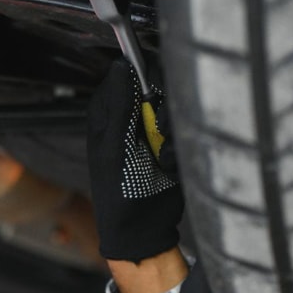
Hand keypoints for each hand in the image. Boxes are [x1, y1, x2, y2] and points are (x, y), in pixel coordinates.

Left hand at [85, 58, 182, 262]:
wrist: (143, 227)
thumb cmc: (118, 192)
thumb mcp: (114, 145)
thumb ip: (120, 104)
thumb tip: (121, 65)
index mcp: (109, 111)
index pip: (129, 72)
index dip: (145, 78)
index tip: (152, 94)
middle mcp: (131, 116)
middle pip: (157, 86)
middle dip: (162, 108)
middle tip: (158, 130)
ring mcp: (151, 129)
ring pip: (173, 107)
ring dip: (170, 132)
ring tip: (161, 155)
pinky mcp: (169, 143)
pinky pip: (183, 130)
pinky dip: (178, 148)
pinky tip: (168, 164)